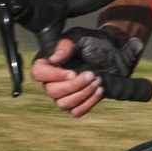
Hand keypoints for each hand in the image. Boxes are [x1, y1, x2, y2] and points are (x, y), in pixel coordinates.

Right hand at [30, 26, 144, 117]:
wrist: (114, 54)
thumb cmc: (93, 44)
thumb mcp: (80, 38)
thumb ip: (66, 45)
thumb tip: (54, 59)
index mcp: (49, 63)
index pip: (38, 72)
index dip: (53, 75)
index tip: (72, 72)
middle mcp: (52, 81)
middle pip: (52, 91)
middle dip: (74, 85)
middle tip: (92, 74)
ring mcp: (64, 95)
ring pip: (64, 104)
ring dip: (83, 94)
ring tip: (98, 81)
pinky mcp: (76, 104)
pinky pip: (76, 112)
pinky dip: (89, 103)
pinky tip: (100, 90)